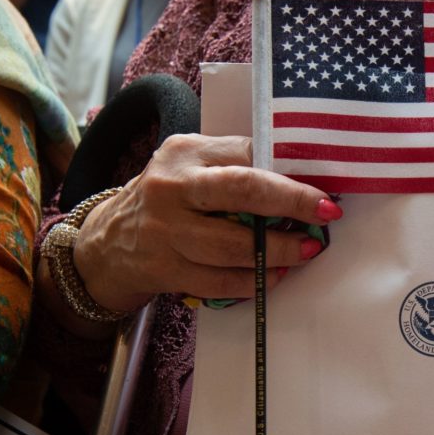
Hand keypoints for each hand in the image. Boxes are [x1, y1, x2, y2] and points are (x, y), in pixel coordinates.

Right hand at [73, 134, 341, 312]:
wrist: (107, 244)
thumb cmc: (169, 200)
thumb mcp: (191, 167)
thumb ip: (236, 165)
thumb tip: (303, 175)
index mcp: (185, 153)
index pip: (247, 153)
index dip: (291, 172)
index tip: (324, 186)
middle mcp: (172, 187)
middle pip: (243, 190)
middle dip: (292, 202)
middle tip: (326, 213)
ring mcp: (166, 232)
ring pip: (234, 244)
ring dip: (279, 250)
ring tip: (306, 250)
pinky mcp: (165, 269)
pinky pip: (220, 281)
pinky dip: (254, 280)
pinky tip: (274, 275)